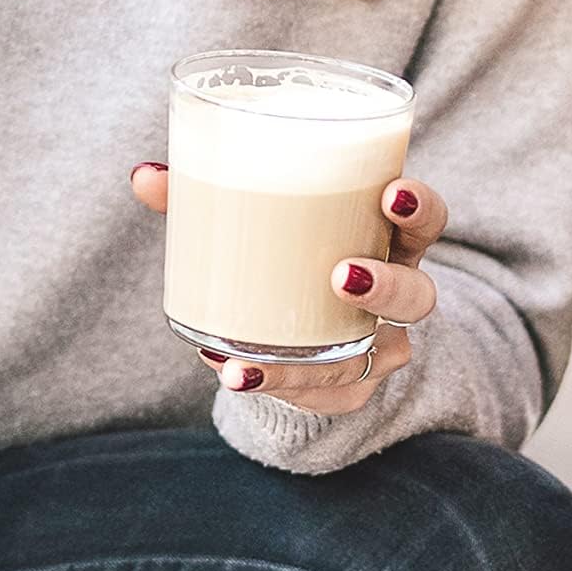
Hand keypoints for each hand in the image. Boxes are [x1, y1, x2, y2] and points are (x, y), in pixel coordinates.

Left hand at [130, 164, 442, 414]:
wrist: (314, 335)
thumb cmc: (291, 258)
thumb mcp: (264, 225)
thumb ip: (207, 196)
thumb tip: (144, 177)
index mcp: (388, 240)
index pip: (426, 220)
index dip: (419, 207)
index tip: (389, 193)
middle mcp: (399, 295)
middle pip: (418, 294)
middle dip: (386, 285)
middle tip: (341, 275)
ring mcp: (380, 347)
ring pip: (369, 359)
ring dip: (308, 363)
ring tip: (246, 362)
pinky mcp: (348, 387)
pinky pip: (322, 394)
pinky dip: (275, 383)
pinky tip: (234, 373)